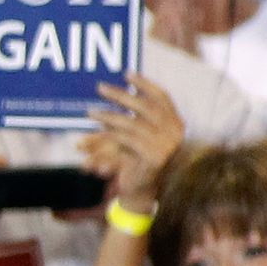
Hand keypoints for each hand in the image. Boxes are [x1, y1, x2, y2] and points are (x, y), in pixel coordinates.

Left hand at [83, 73, 183, 211]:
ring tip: (90, 112)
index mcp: (176, 124)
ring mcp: (166, 146)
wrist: (142, 192)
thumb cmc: (137, 161)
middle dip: (121, 95)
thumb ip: (133, 118)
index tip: (126, 73)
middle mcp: (175, 133)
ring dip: (108, 116)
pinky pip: (125, 141)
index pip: (163, 97)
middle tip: (100, 87)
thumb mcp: (136, 136)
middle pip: (145, 107)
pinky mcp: (153, 159)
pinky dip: (108, 136)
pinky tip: (96, 131)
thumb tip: (120, 94)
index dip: (145, 84)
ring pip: (132, 124)